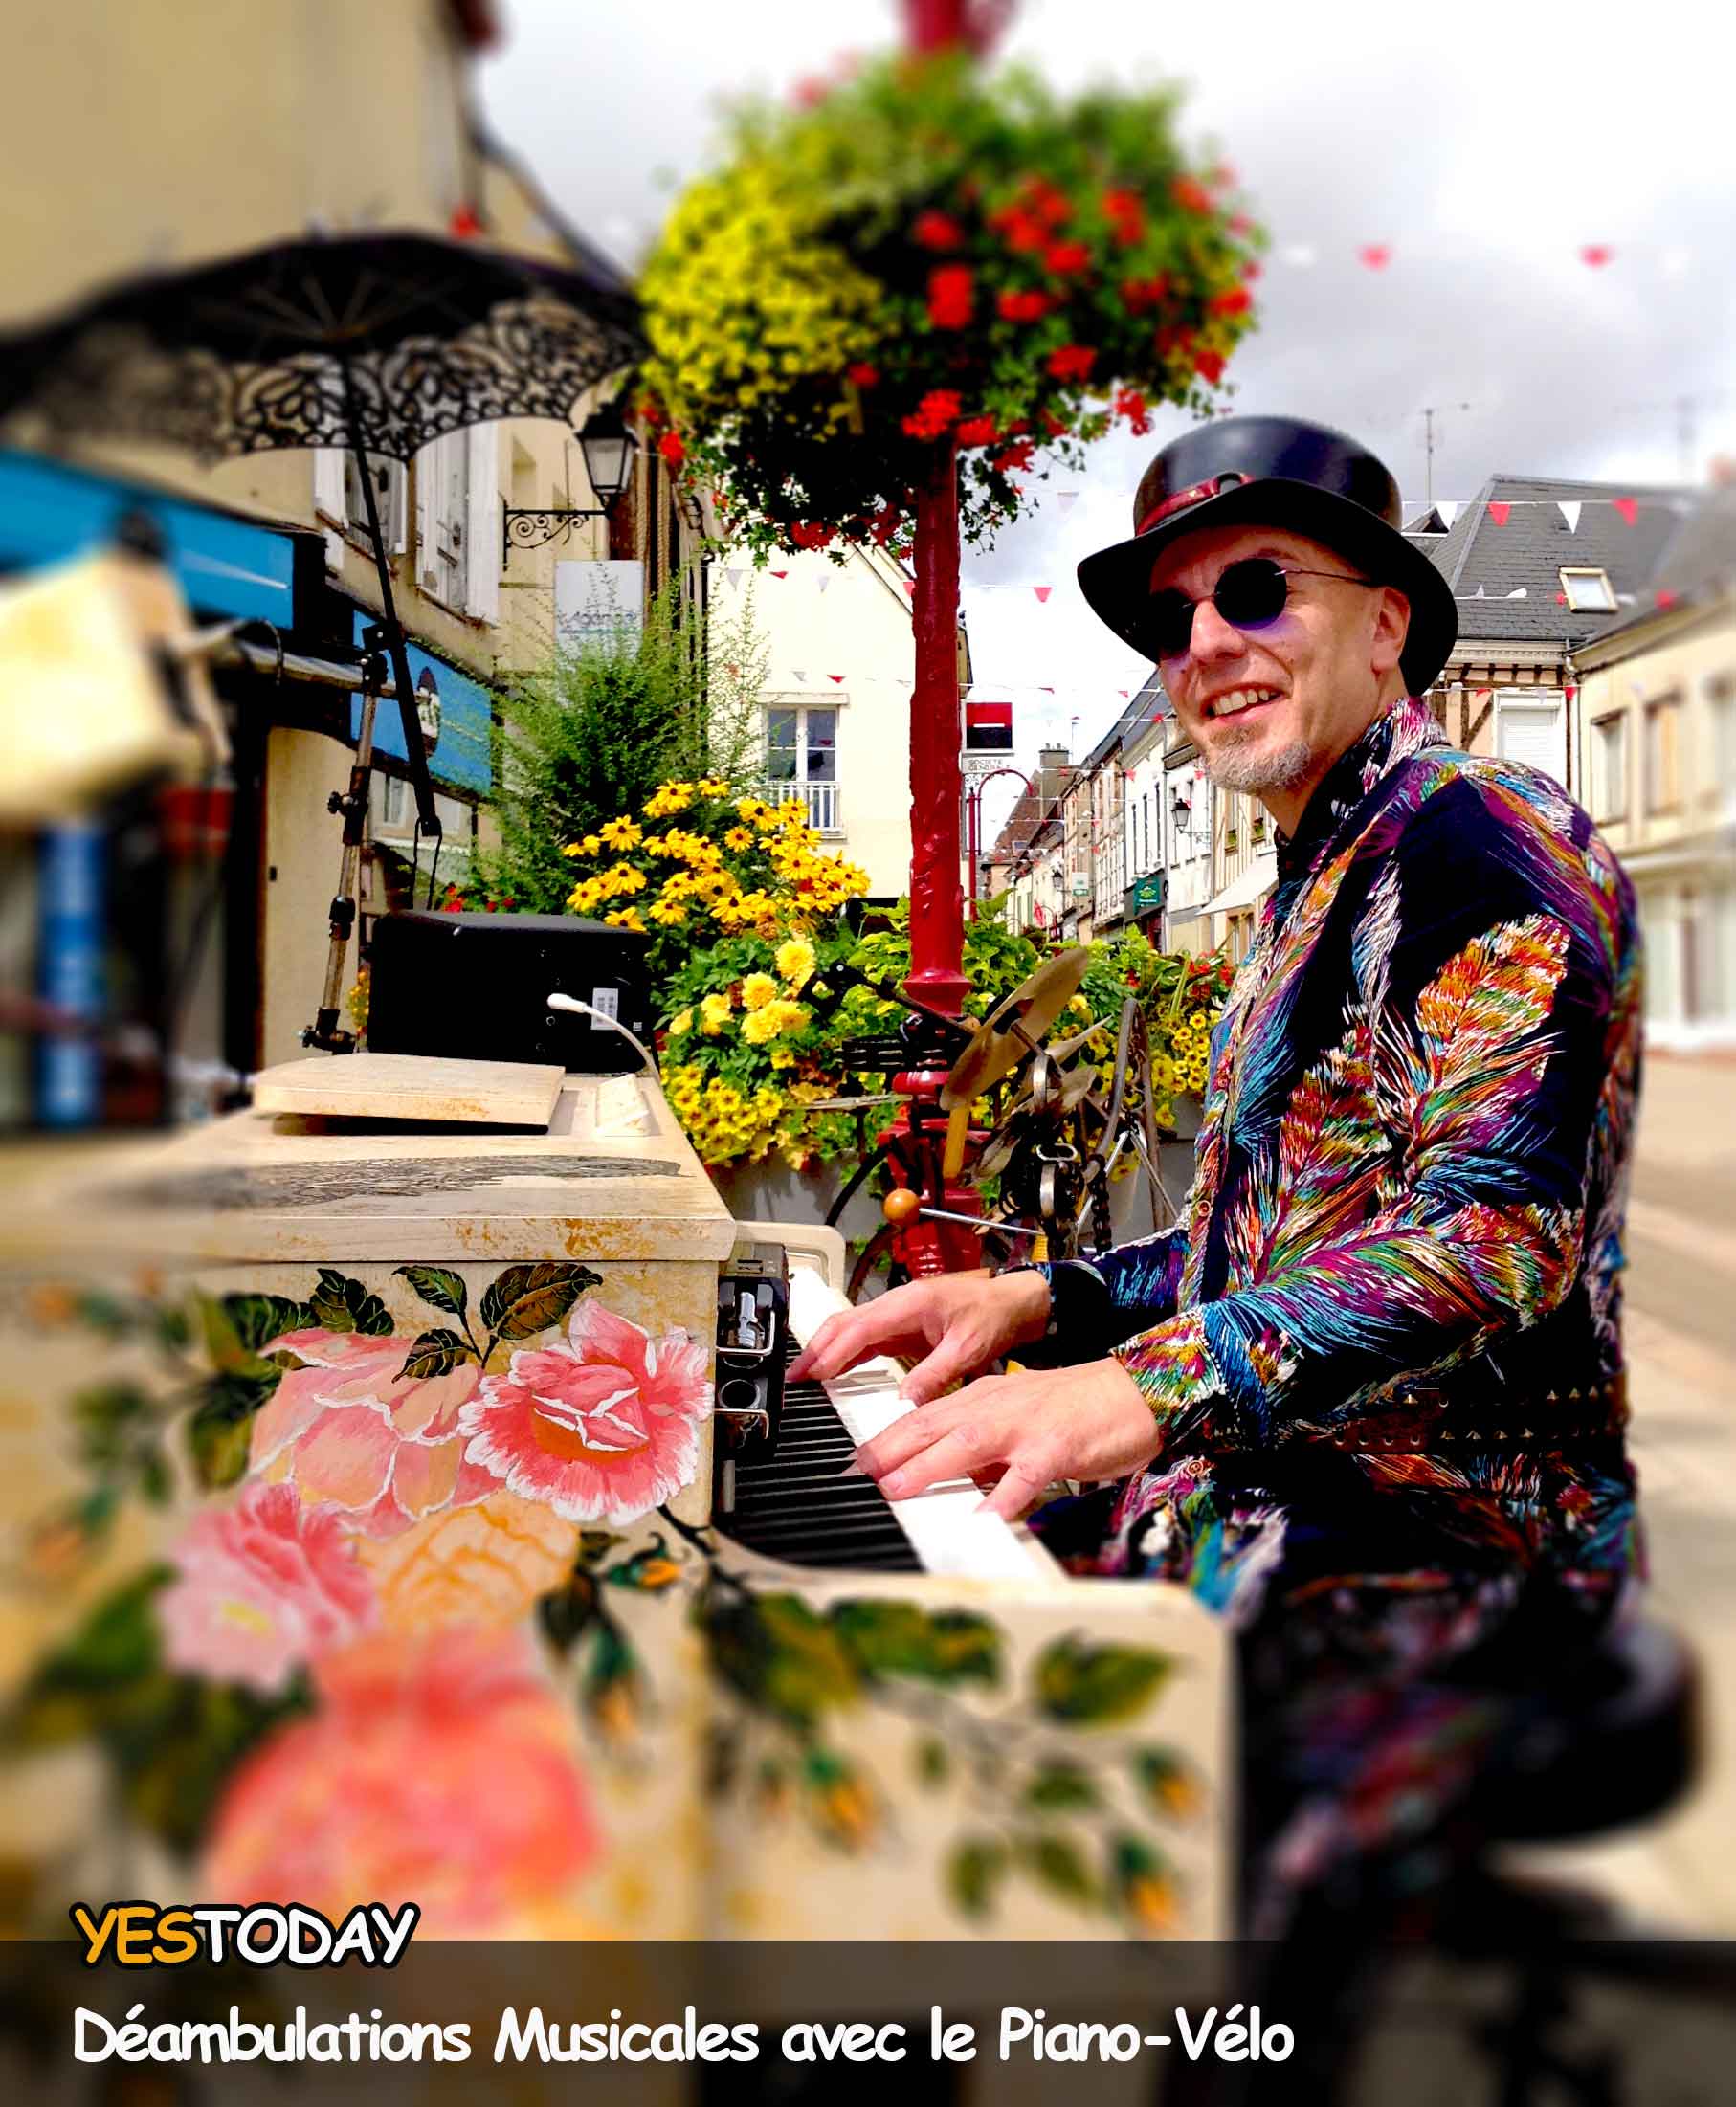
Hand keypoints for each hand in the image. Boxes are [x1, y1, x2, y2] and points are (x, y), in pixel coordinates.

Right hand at [789, 1269, 1050, 1403]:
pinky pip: (866, 1338)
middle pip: (845, 1324)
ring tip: (805, 1377)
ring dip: (826, 1350)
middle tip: (794, 1377)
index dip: (833, 1351)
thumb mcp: (968, 1350)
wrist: (1012, 1302)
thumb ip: (935, 1374)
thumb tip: (904, 1402)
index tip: (813, 1373)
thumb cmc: (993, 1316)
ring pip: (851, 1329)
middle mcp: (898, 1305)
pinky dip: (846, 1354)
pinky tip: (834, 1371)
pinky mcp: (902, 1326)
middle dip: (817, 1348)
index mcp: (910, 1304)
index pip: (860, 1328)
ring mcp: (897, 1314)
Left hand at [854, 1358, 1160, 1522]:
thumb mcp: (1017, 1417)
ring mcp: (1025, 1427)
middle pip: (932, 1425)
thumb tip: (948, 1478)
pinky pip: (1024, 1476)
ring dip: (927, 1468)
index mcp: (983, 1399)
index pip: (923, 1417)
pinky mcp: (1057, 1448)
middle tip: (854, 1475)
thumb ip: (982, 1446)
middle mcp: (996, 1407)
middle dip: (888, 1450)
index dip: (885, 1440)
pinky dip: (1002, 1497)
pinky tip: (982, 1519)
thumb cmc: (1078, 1410)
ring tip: (896, 1491)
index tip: (854, 1463)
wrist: (1134, 1392)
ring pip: (967, 1444)